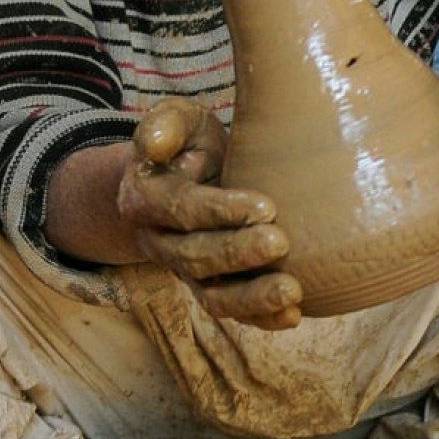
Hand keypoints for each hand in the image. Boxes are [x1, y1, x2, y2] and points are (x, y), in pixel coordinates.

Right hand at [118, 100, 302, 328]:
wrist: (187, 177)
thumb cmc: (189, 143)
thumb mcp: (178, 120)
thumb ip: (165, 122)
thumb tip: (154, 144)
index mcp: (145, 199)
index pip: (181, 209)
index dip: (220, 211)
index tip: (266, 206)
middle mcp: (160, 242)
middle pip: (195, 257)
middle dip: (238, 253)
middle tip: (280, 242)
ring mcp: (185, 272)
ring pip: (212, 296)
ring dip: (251, 298)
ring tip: (292, 291)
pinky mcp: (212, 288)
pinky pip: (232, 311)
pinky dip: (261, 318)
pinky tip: (293, 314)